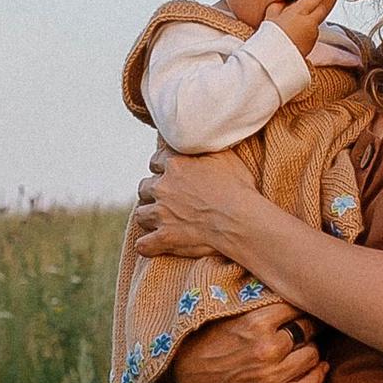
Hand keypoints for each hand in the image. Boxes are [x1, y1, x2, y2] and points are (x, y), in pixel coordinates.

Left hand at [130, 145, 265, 267]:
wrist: (241, 219)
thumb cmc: (238, 187)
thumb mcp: (224, 156)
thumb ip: (204, 146)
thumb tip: (200, 136)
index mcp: (175, 164)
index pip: (155, 161)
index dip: (162, 168)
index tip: (170, 174)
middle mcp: (163, 187)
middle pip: (144, 188)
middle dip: (153, 193)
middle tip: (168, 200)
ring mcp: (161, 214)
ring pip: (140, 214)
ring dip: (148, 217)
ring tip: (160, 221)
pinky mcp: (165, 238)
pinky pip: (143, 245)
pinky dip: (147, 246)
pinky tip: (154, 246)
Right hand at [170, 303, 324, 382]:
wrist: (187, 375)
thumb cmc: (209, 335)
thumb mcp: (227, 307)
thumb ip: (255, 290)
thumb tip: (279, 266)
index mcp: (256, 322)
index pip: (298, 306)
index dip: (302, 304)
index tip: (302, 305)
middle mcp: (266, 349)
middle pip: (308, 330)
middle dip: (308, 327)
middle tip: (305, 326)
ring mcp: (268, 378)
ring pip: (312, 357)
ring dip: (311, 350)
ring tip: (304, 347)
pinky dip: (316, 376)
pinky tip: (318, 368)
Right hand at [262, 0, 329, 47]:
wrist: (273, 60)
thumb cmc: (270, 38)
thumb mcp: (270, 15)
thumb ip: (279, 3)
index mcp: (299, 12)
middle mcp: (310, 22)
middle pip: (321, 7)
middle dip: (314, 6)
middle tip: (301, 10)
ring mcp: (313, 34)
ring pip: (318, 21)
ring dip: (310, 20)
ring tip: (295, 25)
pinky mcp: (313, 44)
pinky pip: (314, 33)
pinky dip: (308, 32)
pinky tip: (296, 35)